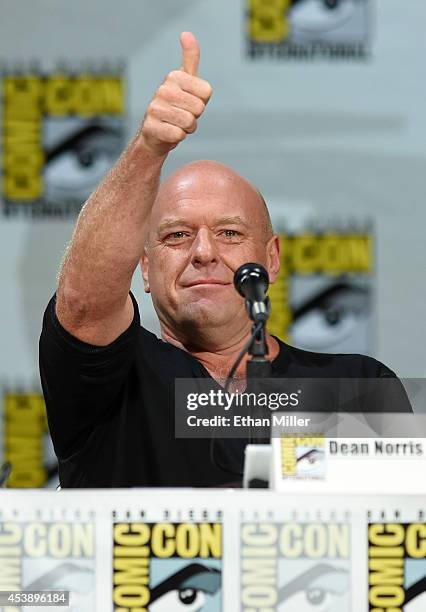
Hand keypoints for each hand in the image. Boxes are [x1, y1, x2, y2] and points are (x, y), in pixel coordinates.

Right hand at [140, 32, 211, 155]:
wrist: (155, 134)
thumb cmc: (175, 106)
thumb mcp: (185, 81)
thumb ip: (190, 58)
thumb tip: (186, 34)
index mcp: (174, 77)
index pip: (206, 92)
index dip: (202, 102)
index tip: (189, 102)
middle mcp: (163, 89)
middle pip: (199, 108)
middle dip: (195, 117)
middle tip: (183, 115)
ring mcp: (155, 108)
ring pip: (189, 122)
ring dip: (187, 128)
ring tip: (176, 124)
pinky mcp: (152, 127)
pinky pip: (178, 134)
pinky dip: (178, 137)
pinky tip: (169, 132)